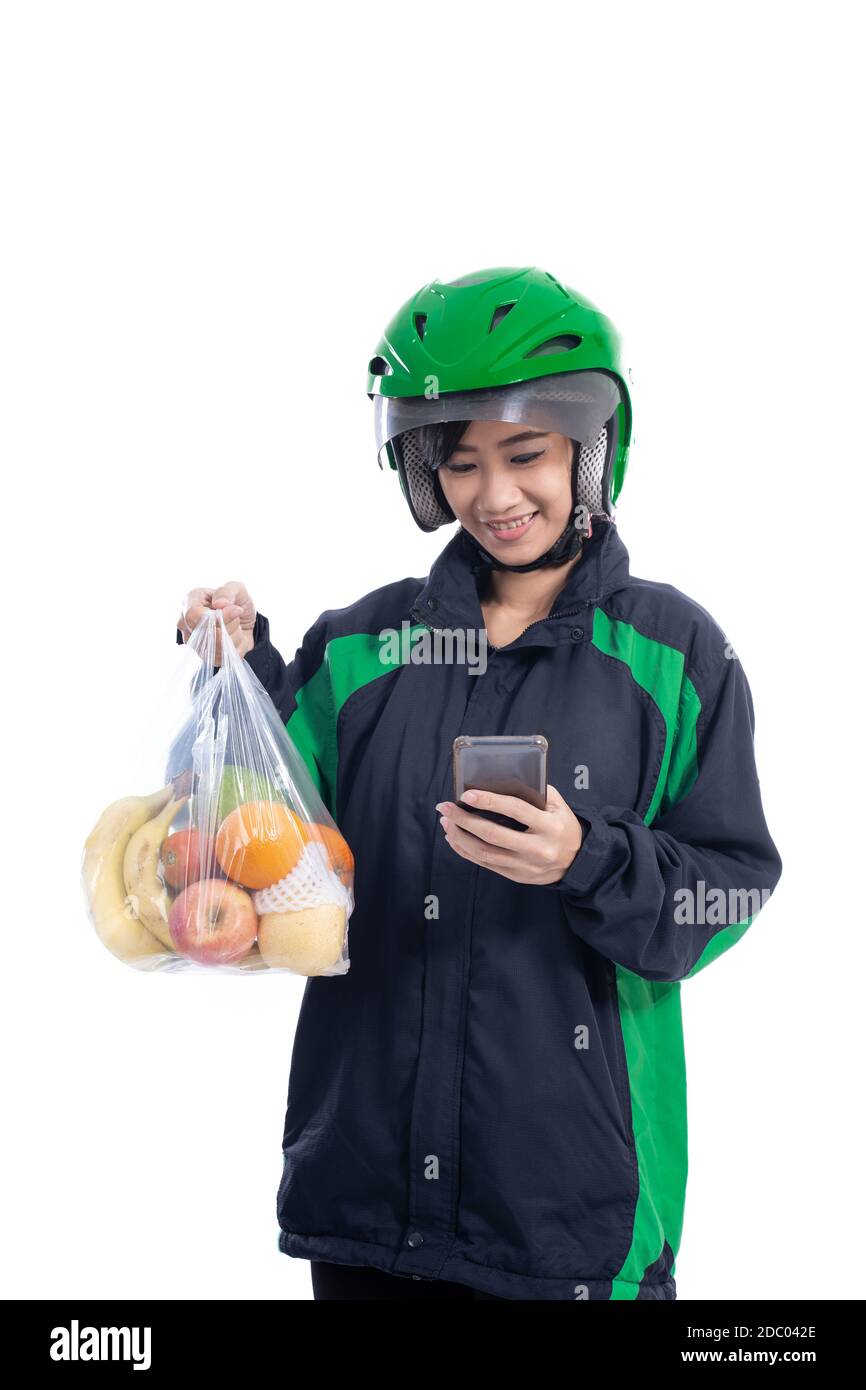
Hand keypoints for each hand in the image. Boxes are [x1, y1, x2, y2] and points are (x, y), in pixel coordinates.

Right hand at [177, 582, 256, 665]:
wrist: (244, 619)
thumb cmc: (235, 601)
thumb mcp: (236, 589)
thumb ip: (227, 592)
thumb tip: (220, 604)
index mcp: (190, 602)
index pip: (193, 615)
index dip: (216, 617)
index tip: (236, 611)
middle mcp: (186, 624)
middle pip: (206, 634)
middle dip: (230, 625)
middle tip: (237, 615)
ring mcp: (194, 642)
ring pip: (216, 648)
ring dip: (234, 636)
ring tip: (235, 626)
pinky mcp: (206, 657)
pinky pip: (223, 657)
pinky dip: (235, 648)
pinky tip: (234, 638)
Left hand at [434, 783, 583, 884]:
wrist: (577, 861)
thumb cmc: (563, 826)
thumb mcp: (559, 806)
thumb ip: (536, 792)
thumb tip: (501, 780)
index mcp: (549, 826)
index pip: (516, 810)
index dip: (489, 801)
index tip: (467, 794)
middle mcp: (537, 848)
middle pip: (493, 835)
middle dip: (464, 820)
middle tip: (446, 807)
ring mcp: (525, 865)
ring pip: (484, 853)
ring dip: (460, 836)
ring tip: (446, 822)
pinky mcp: (516, 876)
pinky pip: (485, 864)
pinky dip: (465, 851)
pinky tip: (454, 838)